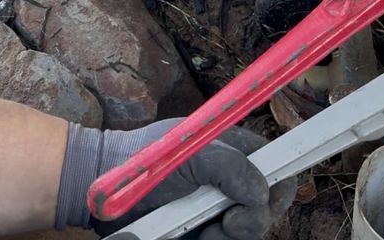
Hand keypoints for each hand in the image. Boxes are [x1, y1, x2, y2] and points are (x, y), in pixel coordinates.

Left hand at [56, 119, 295, 239]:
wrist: (102, 190)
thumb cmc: (145, 160)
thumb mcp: (192, 155)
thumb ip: (231, 167)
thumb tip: (260, 195)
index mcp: (235, 152)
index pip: (277, 168)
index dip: (281, 185)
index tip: (265, 203)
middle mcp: (230, 183)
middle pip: (267, 211)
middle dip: (249, 223)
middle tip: (223, 223)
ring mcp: (215, 212)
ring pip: (244, 236)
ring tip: (199, 233)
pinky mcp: (200, 235)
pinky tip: (191, 239)